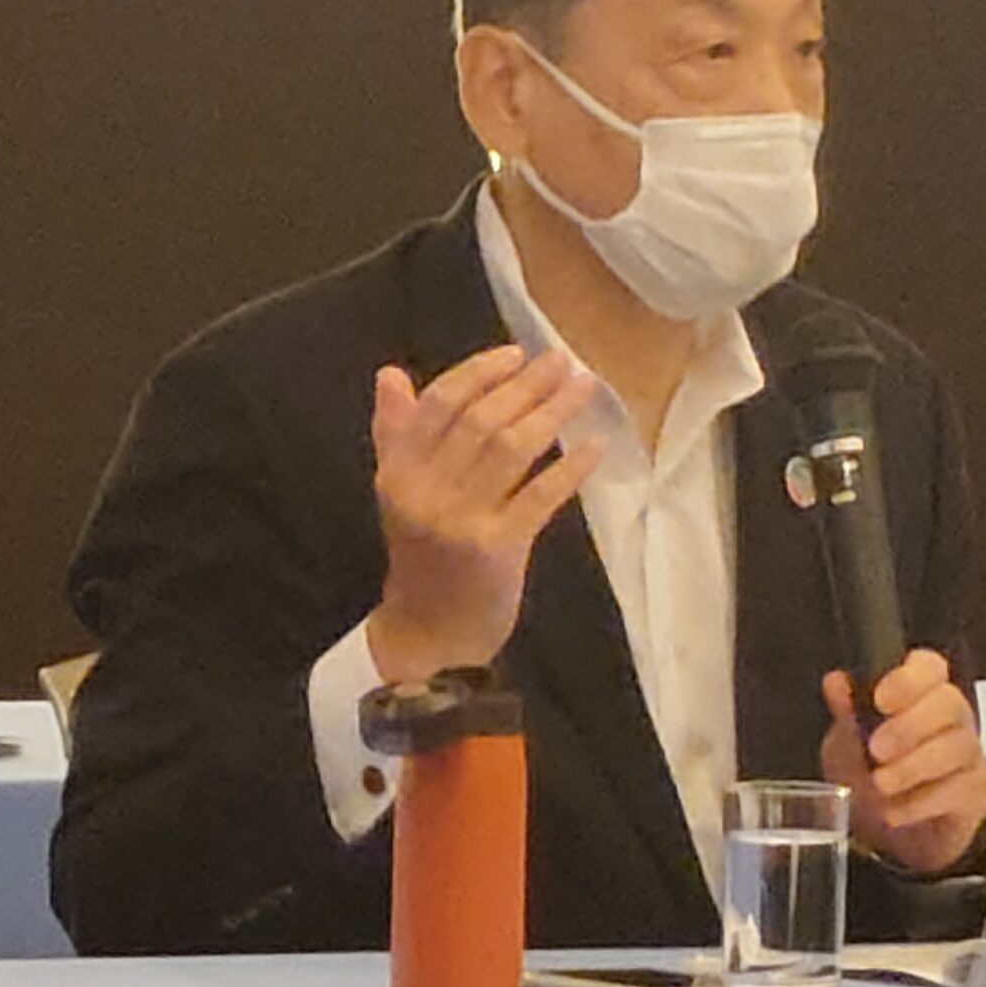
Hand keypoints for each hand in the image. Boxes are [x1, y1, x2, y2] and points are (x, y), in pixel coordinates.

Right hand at [364, 345, 606, 684]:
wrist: (427, 633)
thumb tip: (391, 374)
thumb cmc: (421, 556)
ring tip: (582, 387)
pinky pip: (539, 496)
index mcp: (398, 471)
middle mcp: (425, 490)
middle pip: (481, 421)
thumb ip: (396, 432)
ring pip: (511, 449)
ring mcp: (461, 520)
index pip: (439, 404)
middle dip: (525, 384)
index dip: (480, 373)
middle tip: (561, 360)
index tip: (516, 353)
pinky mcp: (498, 548)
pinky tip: (594, 445)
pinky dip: (568, 468)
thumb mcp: (398, 492)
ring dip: (551, 412)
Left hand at [819, 649, 985, 874]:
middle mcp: (952, 715)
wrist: (889, 829)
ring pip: (956, 748)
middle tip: (876, 749)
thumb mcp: (848, 741)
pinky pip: (958, 791)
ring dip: (913, 767)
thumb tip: (835, 682)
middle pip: (949, 703)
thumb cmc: (871, 769)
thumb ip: (845, 712)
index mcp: (920, 691)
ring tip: (880, 784)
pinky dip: (920, 803)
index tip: (880, 699)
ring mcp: (968, 753)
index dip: (908, 679)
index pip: (929, 667)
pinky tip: (894, 811)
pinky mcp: (975, 792)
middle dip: (910, 726)